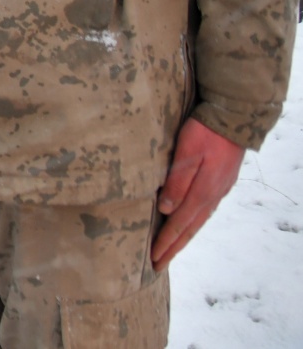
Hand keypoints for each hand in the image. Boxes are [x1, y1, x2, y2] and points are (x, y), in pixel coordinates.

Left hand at [151, 117, 244, 269]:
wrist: (233, 119)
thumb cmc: (205, 133)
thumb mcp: (187, 153)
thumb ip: (177, 181)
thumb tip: (166, 210)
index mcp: (202, 192)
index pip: (179, 224)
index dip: (166, 242)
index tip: (153, 259)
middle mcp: (211, 196)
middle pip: (189, 229)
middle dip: (173, 248)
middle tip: (158, 265)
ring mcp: (217, 191)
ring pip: (197, 222)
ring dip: (182, 238)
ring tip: (170, 251)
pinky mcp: (219, 184)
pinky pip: (203, 211)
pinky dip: (192, 223)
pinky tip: (187, 225)